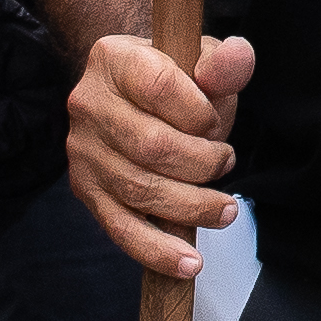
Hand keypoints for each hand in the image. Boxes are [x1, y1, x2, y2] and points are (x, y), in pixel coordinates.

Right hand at [67, 28, 254, 279]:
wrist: (130, 93)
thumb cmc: (174, 80)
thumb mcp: (200, 60)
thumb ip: (223, 62)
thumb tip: (237, 58)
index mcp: (114, 59)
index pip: (161, 88)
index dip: (200, 112)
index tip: (215, 122)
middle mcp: (88, 104)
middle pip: (151, 146)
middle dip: (202, 164)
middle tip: (226, 163)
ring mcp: (83, 151)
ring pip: (140, 191)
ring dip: (192, 206)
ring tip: (224, 209)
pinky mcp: (86, 190)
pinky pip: (121, 229)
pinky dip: (157, 251)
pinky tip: (189, 262)